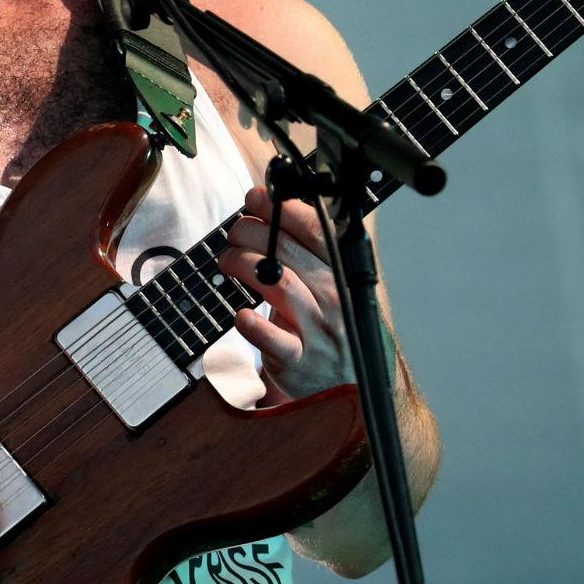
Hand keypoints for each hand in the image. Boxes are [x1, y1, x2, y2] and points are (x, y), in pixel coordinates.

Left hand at [218, 186, 353, 398]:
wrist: (355, 385)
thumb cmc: (338, 328)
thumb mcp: (336, 286)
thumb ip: (311, 254)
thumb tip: (273, 213)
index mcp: (344, 272)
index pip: (314, 229)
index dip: (281, 208)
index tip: (256, 198)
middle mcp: (335, 296)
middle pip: (286, 250)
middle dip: (250, 231)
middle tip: (234, 232)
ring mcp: (318, 329)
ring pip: (277, 283)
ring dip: (243, 264)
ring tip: (227, 259)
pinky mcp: (298, 360)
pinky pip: (274, 340)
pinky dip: (255, 325)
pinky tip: (241, 314)